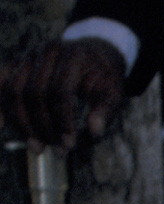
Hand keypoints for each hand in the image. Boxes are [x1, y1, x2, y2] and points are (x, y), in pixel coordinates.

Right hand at [0, 37, 126, 150]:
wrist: (91, 54)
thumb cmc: (102, 78)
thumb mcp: (114, 92)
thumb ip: (105, 111)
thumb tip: (94, 131)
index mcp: (73, 56)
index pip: (60, 91)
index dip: (63, 121)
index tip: (69, 145)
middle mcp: (46, 52)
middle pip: (34, 93)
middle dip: (43, 127)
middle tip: (58, 151)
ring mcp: (27, 57)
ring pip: (14, 91)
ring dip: (22, 124)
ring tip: (37, 148)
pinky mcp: (16, 64)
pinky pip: (0, 82)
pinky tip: (1, 125)